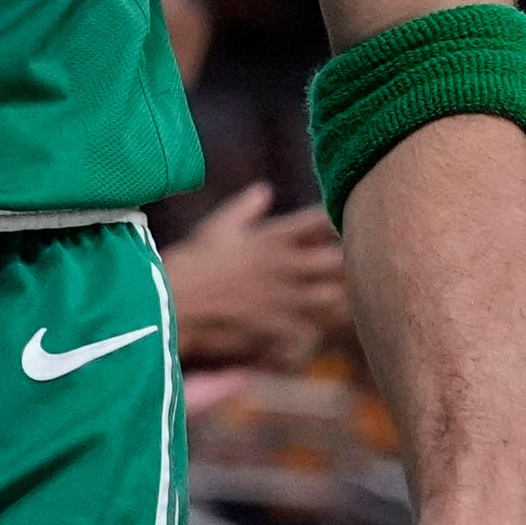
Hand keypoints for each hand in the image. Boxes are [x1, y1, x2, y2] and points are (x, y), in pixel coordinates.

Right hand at [166, 185, 348, 370]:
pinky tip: (314, 335)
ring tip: (341, 304)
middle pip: (340, 262)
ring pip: (335, 300)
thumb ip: (245, 207)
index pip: (322, 220)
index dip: (338, 223)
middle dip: (351, 264)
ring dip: (341, 301)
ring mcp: (285, 300)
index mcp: (273, 237)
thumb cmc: (190, 263)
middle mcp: (285, 266)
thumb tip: (264, 189)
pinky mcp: (279, 331)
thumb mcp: (217, 227)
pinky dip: (317, 335)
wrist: (171, 305)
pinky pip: (313, 335)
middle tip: (354, 268)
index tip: (343, 227)